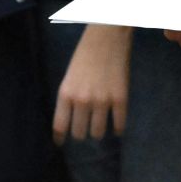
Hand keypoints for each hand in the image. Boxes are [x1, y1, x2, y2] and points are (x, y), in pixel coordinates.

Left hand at [53, 24, 131, 143]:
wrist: (107, 37)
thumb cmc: (85, 55)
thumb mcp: (70, 76)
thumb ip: (70, 98)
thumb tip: (71, 121)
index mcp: (66, 93)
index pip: (60, 125)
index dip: (60, 138)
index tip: (61, 144)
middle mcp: (82, 100)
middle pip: (80, 133)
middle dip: (81, 134)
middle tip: (83, 131)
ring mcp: (102, 101)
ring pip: (98, 132)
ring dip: (98, 132)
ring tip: (99, 126)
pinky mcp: (120, 99)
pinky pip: (119, 125)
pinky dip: (117, 129)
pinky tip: (116, 128)